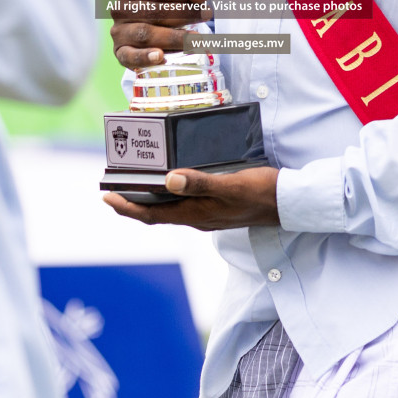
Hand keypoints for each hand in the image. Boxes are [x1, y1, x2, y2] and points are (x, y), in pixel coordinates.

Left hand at [103, 166, 279, 229]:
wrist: (289, 204)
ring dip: (151, 199)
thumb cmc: (262, 193)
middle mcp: (199, 217)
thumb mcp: (231, 185)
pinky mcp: (218, 207)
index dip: (128, 208)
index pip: (152, 215)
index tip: (107, 198)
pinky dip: (171, 194)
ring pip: (171, 209)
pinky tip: (173, 181)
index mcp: (196, 214)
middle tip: (114, 188)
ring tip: (136, 183)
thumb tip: (168, 180)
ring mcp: (208, 214)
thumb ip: (200, 183)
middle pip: (157, 214)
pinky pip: (186, 204)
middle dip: (133, 203)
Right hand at [108, 0, 211, 70]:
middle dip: (184, 14)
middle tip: (205, 17)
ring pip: (145, 33)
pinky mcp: (120, 52)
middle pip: (153, 11)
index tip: (204, 3)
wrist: (157, 25)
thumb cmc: (170, 0)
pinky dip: (143, 57)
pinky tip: (160, 56)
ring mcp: (119, 31)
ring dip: (173, 37)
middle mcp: (120, 7)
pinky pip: (128, 56)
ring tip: (195, 40)